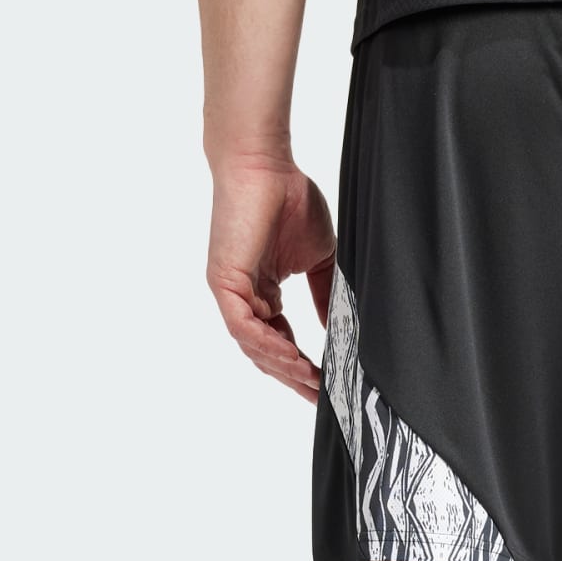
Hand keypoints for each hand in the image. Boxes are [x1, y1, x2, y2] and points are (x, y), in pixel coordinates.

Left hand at [206, 159, 336, 400]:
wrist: (264, 165)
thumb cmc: (289, 200)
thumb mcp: (318, 259)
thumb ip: (325, 295)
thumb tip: (338, 329)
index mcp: (263, 293)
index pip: (281, 342)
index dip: (303, 366)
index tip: (327, 386)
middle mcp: (244, 297)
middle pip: (267, 352)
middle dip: (294, 377)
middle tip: (321, 395)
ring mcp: (231, 292)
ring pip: (253, 345)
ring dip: (282, 366)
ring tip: (310, 379)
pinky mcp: (224, 281)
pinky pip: (243, 325)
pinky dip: (266, 344)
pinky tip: (292, 356)